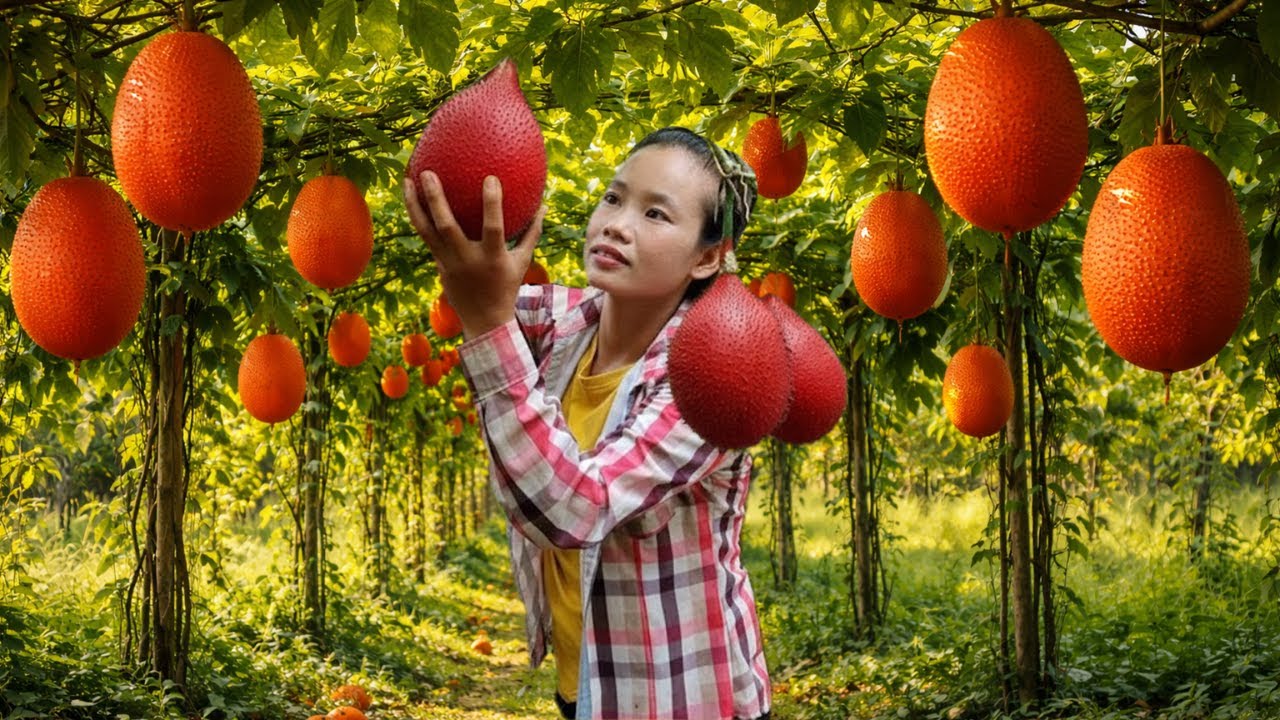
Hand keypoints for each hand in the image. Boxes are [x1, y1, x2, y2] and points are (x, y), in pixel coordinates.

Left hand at [404, 171, 544, 338]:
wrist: (484, 320)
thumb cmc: (506, 287)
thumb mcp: (522, 261)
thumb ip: (531, 232)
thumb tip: (544, 205)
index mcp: (492, 257)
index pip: (493, 227)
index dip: (491, 203)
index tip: (490, 178)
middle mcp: (467, 259)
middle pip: (447, 227)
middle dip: (435, 199)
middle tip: (427, 173)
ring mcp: (449, 264)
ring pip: (426, 232)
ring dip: (414, 206)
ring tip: (407, 180)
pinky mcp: (438, 266)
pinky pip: (425, 237)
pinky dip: (417, 217)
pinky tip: (411, 198)